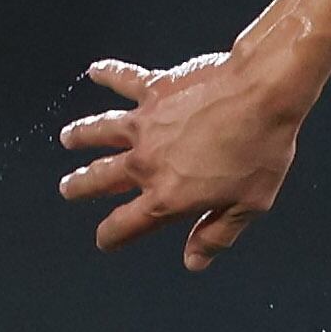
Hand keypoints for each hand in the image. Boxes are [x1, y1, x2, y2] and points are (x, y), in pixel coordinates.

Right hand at [57, 48, 308, 270]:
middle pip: (102, 178)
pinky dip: (108, 74)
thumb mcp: (248, 206)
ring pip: (101, 131)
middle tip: (67, 188)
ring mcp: (146, 123)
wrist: (264, 94)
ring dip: (81, 136)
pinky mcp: (155, 88)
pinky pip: (123, 80)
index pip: (127, 224)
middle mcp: (147, 162)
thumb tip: (193, 261)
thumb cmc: (261, 150)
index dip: (111, 236)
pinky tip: (95, 71)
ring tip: (67, 138)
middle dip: (81, 185)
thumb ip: (216, 234)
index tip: (104, 240)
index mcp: (168, 196)